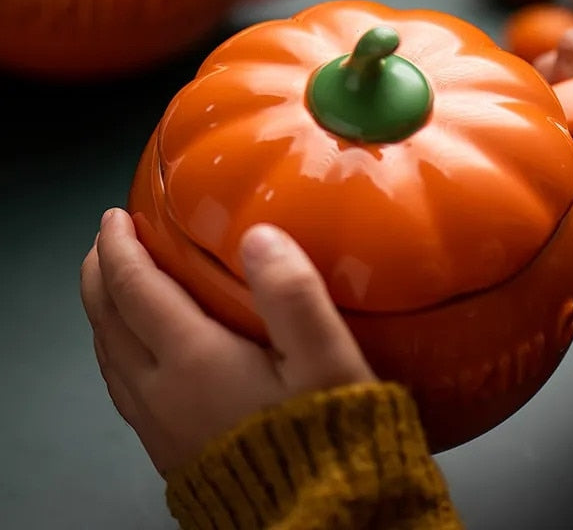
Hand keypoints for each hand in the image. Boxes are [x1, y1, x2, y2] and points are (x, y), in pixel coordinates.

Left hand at [80, 209, 374, 474]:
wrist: (321, 522)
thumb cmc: (328, 438)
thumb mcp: (325, 359)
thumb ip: (293, 293)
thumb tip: (260, 237)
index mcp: (194, 360)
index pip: (135, 288)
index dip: (120, 247)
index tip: (118, 217)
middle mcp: (162, 393)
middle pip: (108, 321)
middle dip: (100, 274)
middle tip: (106, 241)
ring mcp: (160, 427)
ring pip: (109, 358)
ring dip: (103, 314)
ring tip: (114, 288)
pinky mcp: (171, 453)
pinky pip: (123, 389)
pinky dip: (117, 353)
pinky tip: (139, 353)